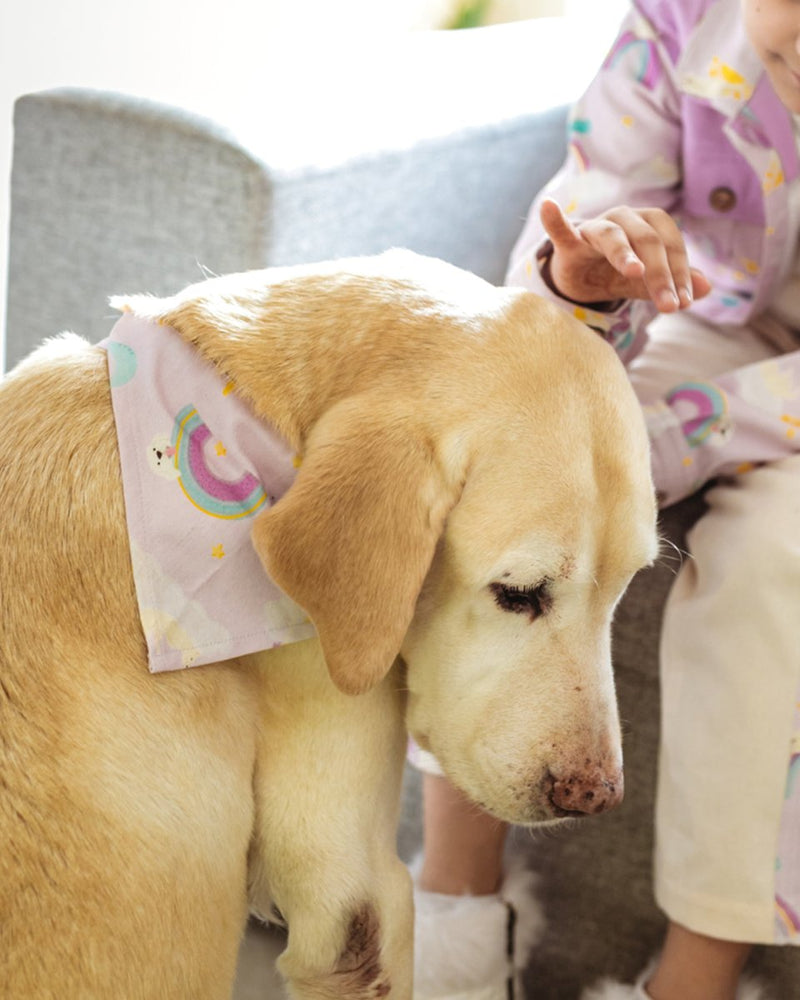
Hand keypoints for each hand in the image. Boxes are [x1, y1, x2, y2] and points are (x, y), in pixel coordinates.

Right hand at [539, 199, 711, 312]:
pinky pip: (561, 230)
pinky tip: (549, 207)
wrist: (579, 276)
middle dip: (661, 274)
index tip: (686, 302)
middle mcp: (624, 219)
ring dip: (625, 253)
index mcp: (648, 224)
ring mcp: (595, 228)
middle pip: (647, 240)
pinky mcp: (569, 242)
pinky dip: (555, 220)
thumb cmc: (615, 273)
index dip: (681, 271)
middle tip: (670, 306)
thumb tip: (708, 288)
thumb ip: (673, 282)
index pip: (670, 243)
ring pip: (613, 236)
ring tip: (635, 271)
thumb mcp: (646, 281)